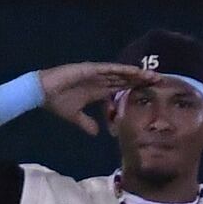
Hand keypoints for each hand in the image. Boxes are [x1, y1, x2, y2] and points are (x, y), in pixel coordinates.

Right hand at [36, 62, 156, 135]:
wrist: (41, 93)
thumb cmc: (56, 102)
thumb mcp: (75, 117)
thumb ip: (87, 123)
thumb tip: (97, 134)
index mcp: (98, 90)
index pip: (122, 88)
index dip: (136, 89)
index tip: (150, 92)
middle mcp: (100, 80)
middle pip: (126, 79)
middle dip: (142, 80)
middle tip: (160, 81)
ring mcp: (95, 74)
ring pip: (121, 73)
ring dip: (136, 74)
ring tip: (152, 76)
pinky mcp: (89, 69)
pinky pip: (109, 69)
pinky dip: (122, 70)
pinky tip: (134, 71)